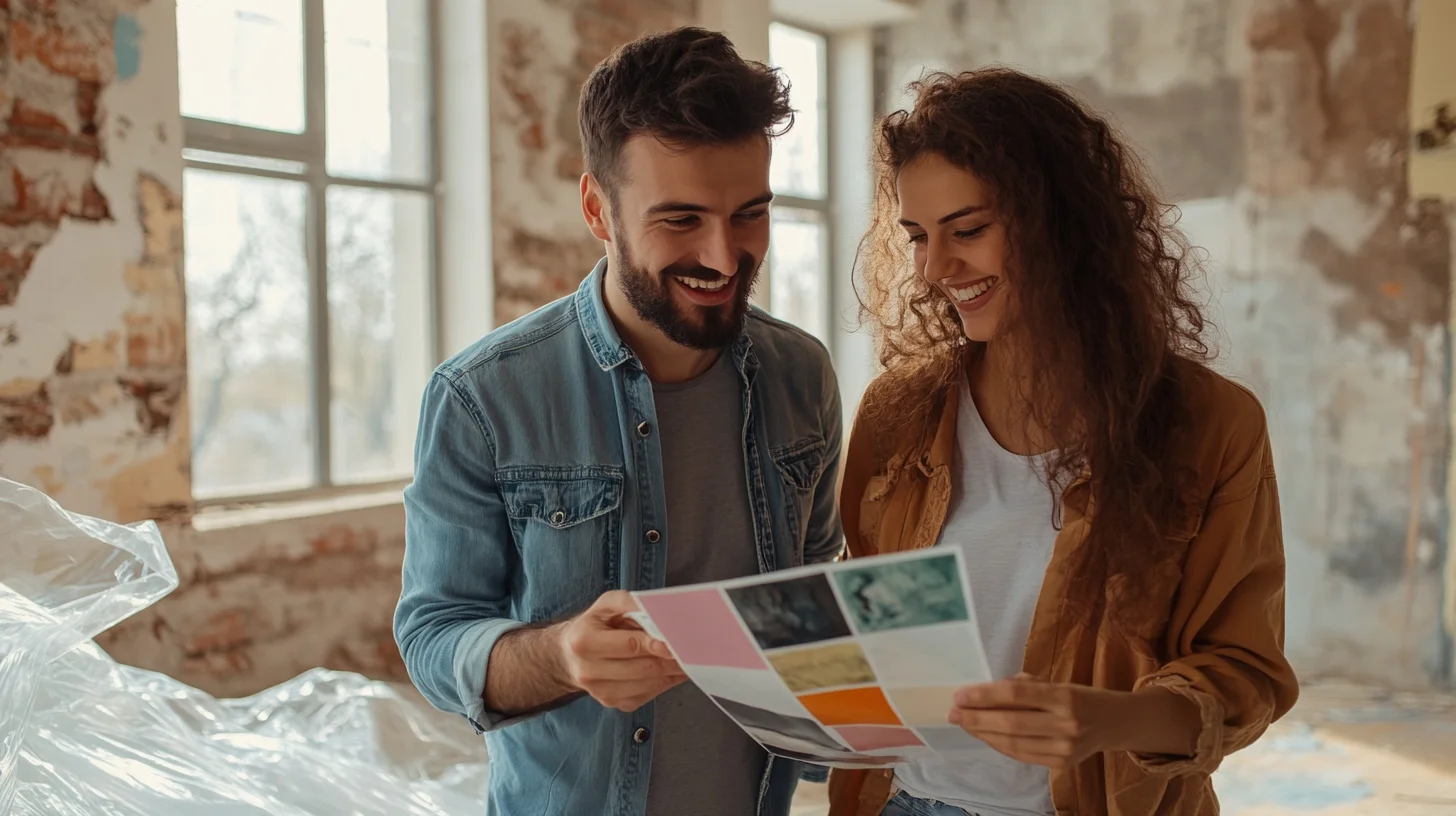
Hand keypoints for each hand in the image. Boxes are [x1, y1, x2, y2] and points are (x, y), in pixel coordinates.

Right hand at [554, 591, 685, 711]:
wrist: (568, 656)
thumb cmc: (594, 624)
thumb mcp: (606, 604)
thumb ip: (630, 603)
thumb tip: (659, 611)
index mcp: (584, 641)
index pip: (630, 646)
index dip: (656, 645)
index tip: (678, 643)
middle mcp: (588, 671)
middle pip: (642, 668)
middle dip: (671, 660)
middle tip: (693, 651)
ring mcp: (600, 692)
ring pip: (648, 684)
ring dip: (672, 673)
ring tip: (688, 660)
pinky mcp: (613, 704)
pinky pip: (647, 695)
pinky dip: (664, 683)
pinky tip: (672, 671)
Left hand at [948, 674, 1125, 769]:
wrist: (1115, 723)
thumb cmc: (1079, 697)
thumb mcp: (1057, 683)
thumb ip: (1024, 686)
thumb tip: (983, 693)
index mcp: (1065, 696)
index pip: (1016, 694)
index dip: (984, 695)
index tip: (959, 695)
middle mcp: (1067, 724)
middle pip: (1011, 723)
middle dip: (976, 718)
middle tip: (953, 713)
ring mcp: (1065, 749)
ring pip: (1013, 743)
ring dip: (983, 734)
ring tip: (964, 724)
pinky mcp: (1061, 765)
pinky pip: (1021, 755)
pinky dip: (999, 745)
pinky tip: (985, 736)